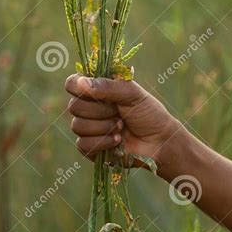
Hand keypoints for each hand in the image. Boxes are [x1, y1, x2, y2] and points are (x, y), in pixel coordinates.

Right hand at [65, 74, 182, 166]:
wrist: (160, 142)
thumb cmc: (148, 113)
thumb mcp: (132, 93)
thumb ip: (107, 86)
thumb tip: (81, 83)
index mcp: (97, 89)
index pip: (72, 84)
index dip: (78, 88)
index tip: (95, 92)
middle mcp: (90, 107)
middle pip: (74, 106)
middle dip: (99, 110)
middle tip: (118, 112)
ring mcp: (89, 128)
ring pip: (77, 126)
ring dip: (103, 127)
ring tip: (121, 127)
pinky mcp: (91, 148)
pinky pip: (82, 144)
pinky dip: (102, 142)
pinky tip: (117, 140)